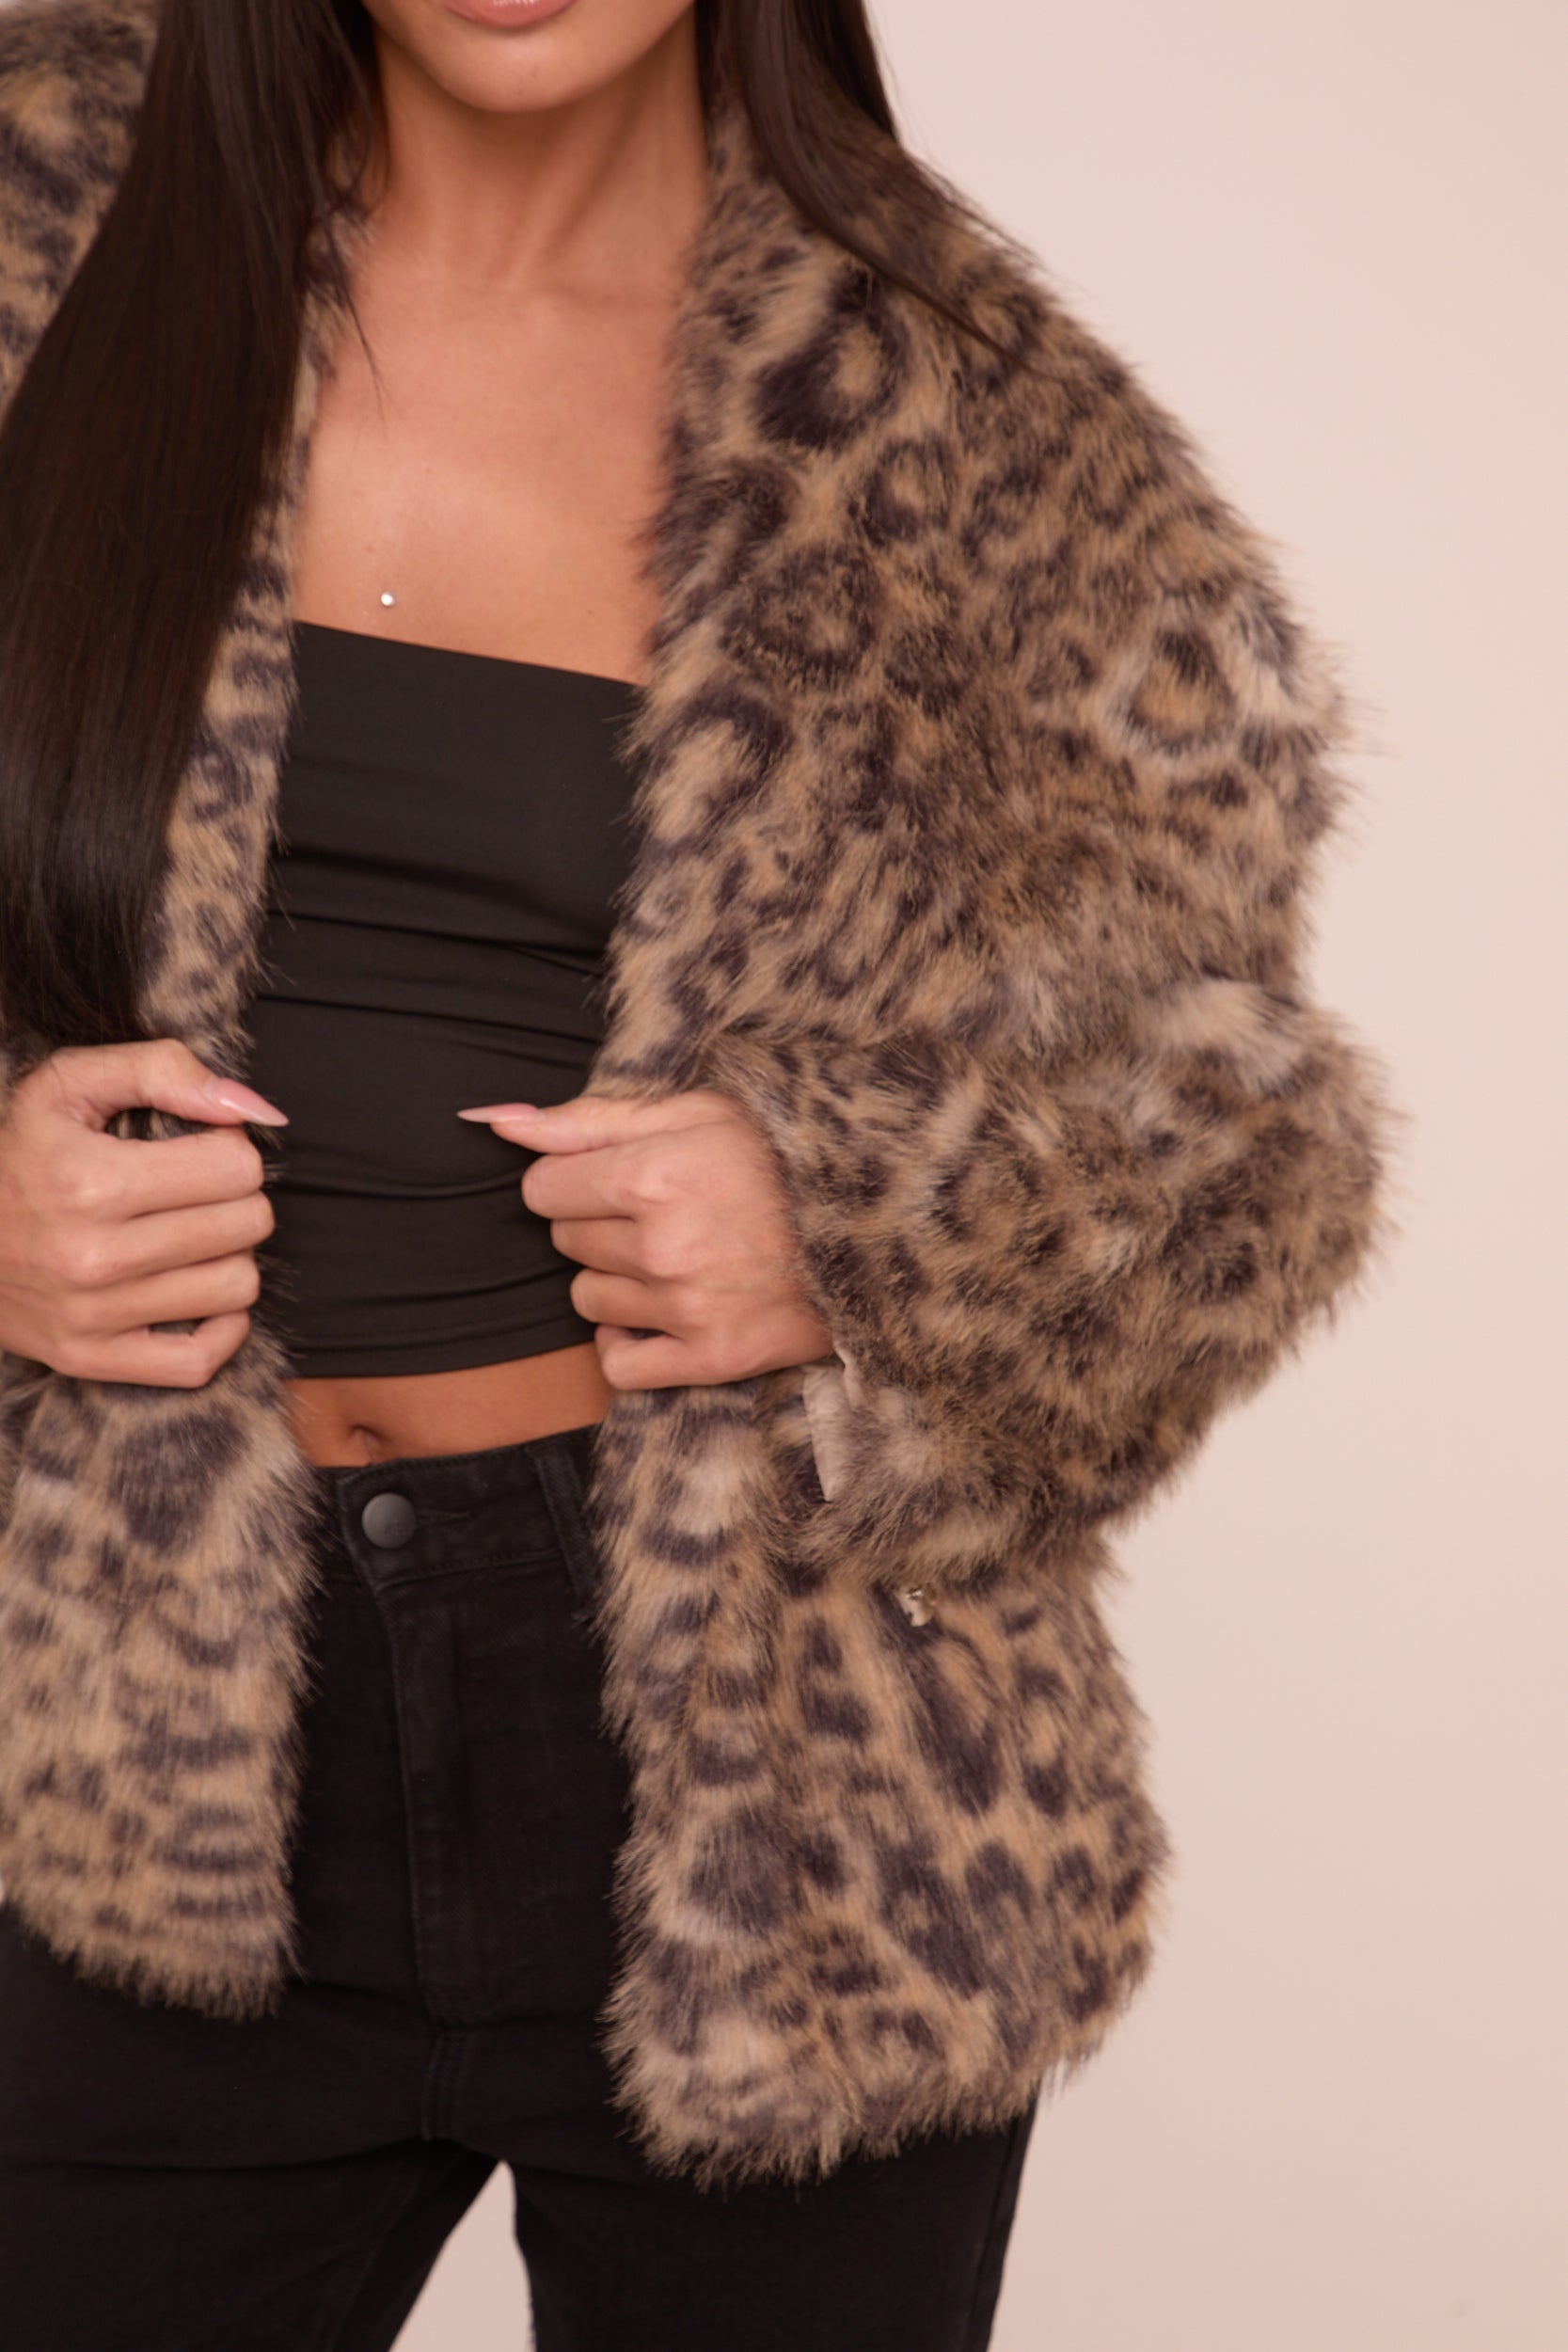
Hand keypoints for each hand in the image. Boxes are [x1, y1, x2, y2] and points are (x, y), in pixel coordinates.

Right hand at [0, 1039, 284, 1386]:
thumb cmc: (16, 1152)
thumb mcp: (68, 1084)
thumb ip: (163, 1070)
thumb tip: (256, 1108)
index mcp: (92, 1181)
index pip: (237, 1167)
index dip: (230, 1148)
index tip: (201, 1149)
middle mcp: (94, 1256)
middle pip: (246, 1224)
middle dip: (235, 1198)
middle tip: (198, 1191)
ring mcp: (93, 1316)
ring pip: (237, 1286)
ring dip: (228, 1255)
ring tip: (190, 1235)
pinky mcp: (89, 1359)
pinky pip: (199, 1362)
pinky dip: (218, 1327)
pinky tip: (196, 1290)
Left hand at [456, 1088, 833, 1390]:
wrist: (874, 1223)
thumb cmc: (779, 1158)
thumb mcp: (693, 1112)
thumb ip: (589, 1119)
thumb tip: (495, 1121)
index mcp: (651, 1176)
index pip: (543, 1190)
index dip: (574, 1180)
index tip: (618, 1178)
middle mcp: (661, 1246)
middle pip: (566, 1242)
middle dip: (600, 1224)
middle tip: (663, 1212)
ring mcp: (684, 1308)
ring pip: (586, 1300)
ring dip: (617, 1280)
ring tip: (675, 1257)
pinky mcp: (709, 1358)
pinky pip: (618, 1364)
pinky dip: (629, 1341)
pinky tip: (661, 1312)